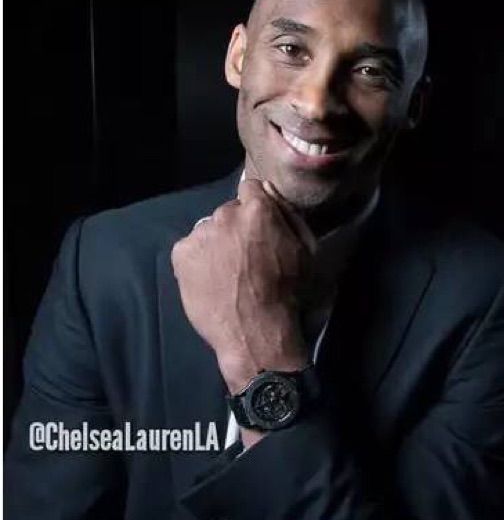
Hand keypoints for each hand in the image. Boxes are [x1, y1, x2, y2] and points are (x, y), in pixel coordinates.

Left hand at [171, 179, 316, 393]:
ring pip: (209, 230)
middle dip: (237, 227)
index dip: (256, 206)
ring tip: (227, 272)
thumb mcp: (306, 249)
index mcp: (257, 209)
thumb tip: (269, 191)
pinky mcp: (181, 254)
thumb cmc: (288, 292)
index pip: (250, 187)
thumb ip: (288, 214)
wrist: (256, 332)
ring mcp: (200, 234)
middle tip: (245, 256)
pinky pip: (191, 248)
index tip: (259, 226)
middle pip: (229, 211)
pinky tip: (211, 279)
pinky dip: (199, 260)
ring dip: (217, 243)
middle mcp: (225, 214)